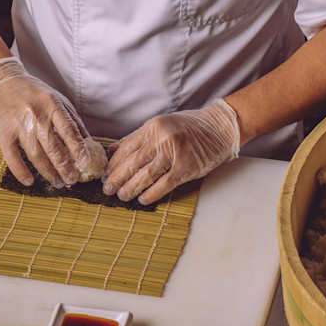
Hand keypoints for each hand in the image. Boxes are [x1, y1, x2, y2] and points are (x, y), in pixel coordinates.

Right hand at [0, 56, 92, 186]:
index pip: (68, 129)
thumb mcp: (55, 97)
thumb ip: (71, 118)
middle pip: (52, 146)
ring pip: (35, 154)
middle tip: (71, 180)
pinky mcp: (3, 133)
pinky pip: (12, 157)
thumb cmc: (31, 91)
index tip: (85, 163)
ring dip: (47, 172)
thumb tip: (88, 140)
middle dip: (64, 166)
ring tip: (57, 182)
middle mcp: (35, 114)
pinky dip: (21, 171)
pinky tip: (30, 181)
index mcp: (51, 103)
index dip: (78, 148)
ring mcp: (17, 124)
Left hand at [104, 99, 240, 204]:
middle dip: (117, 178)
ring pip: (146, 175)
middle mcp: (162, 138)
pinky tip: (142, 200)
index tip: (105, 174)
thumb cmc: (190, 127)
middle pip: (133, 163)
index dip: (114, 164)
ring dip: (131, 188)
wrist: (220, 128)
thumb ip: (137, 138)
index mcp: (153, 127)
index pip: (126, 148)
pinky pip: (164, 184)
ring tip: (122, 196)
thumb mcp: (161, 125)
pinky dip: (151, 194)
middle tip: (108, 189)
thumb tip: (113, 150)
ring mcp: (175, 153)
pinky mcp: (187, 168)